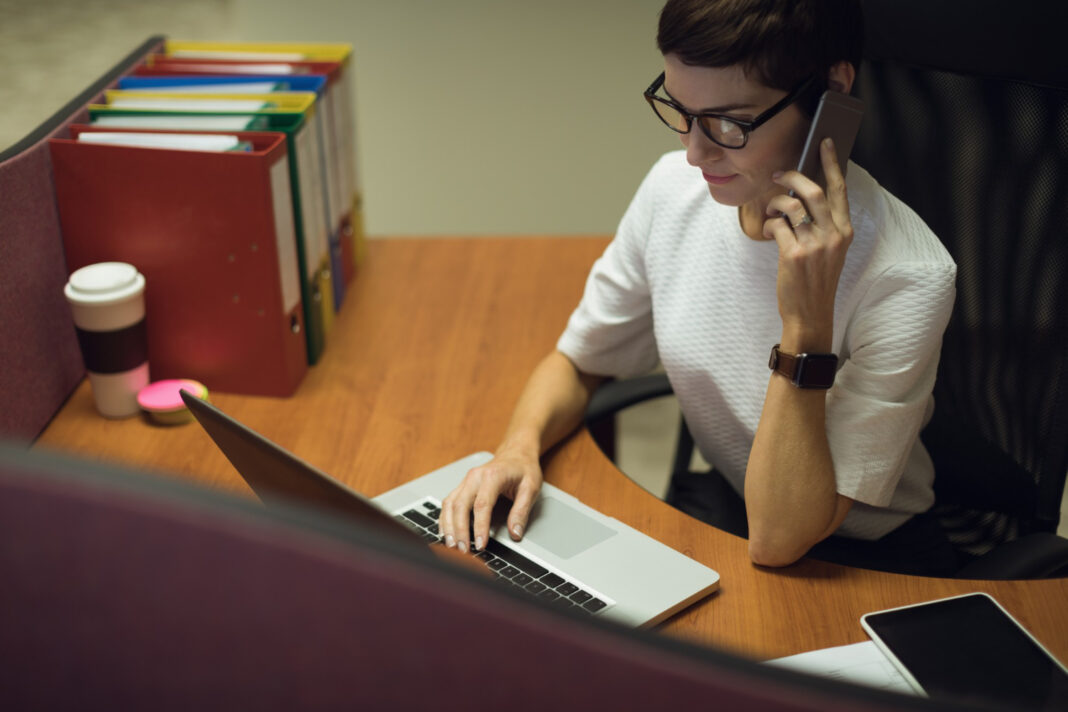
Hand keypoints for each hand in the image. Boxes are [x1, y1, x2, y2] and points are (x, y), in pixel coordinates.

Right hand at [438, 446, 541, 553]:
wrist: (516, 453)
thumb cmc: (523, 469)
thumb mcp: (531, 488)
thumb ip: (522, 511)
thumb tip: (515, 533)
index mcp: (492, 476)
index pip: (482, 505)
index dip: (479, 527)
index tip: (480, 545)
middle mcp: (475, 477)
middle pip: (460, 506)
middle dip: (459, 530)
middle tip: (463, 551)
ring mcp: (466, 481)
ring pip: (450, 505)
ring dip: (448, 527)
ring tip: (452, 546)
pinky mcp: (462, 486)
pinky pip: (448, 503)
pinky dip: (445, 519)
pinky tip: (446, 533)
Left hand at [762, 138, 853, 350]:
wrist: (810, 314)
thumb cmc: (816, 280)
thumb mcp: (829, 250)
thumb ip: (822, 223)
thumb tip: (801, 194)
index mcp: (845, 230)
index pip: (839, 189)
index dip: (831, 163)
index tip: (824, 143)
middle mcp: (833, 234)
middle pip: (813, 190)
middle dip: (793, 176)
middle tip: (780, 175)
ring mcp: (814, 245)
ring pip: (791, 205)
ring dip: (775, 202)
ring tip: (770, 210)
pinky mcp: (794, 254)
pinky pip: (776, 225)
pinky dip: (768, 224)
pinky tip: (768, 231)